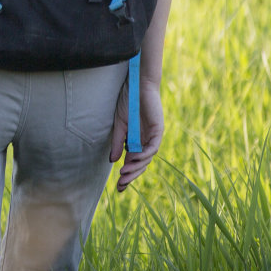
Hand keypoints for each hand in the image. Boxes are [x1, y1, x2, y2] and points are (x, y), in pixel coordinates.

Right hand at [108, 76, 164, 191]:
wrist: (136, 83)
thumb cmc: (128, 101)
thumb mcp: (119, 124)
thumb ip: (117, 142)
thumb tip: (112, 161)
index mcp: (137, 141)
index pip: (134, 163)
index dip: (127, 175)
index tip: (118, 187)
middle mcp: (147, 141)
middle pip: (141, 164)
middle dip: (131, 176)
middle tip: (121, 185)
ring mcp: (153, 136)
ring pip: (147, 158)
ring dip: (135, 167)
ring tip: (123, 174)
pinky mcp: (158, 130)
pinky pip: (153, 147)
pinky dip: (144, 155)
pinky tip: (134, 160)